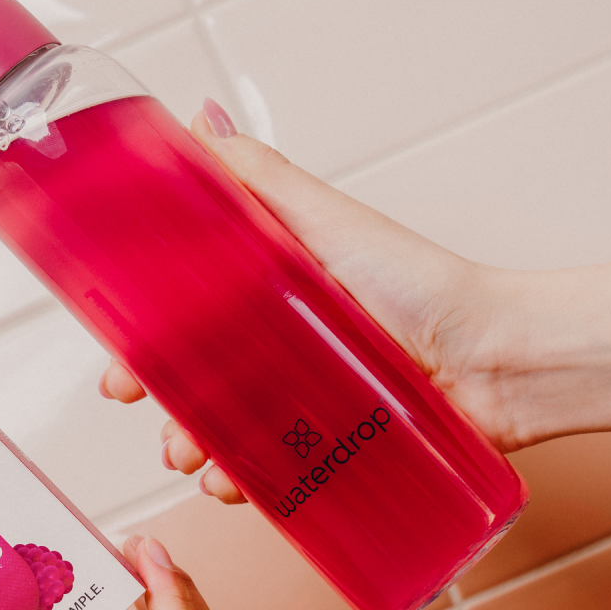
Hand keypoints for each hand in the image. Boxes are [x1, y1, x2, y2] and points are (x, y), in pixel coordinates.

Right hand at [100, 99, 610, 498]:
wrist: (494, 362)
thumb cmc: (422, 286)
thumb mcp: (327, 220)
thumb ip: (257, 177)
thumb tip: (197, 122)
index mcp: (269, 293)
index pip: (186, 318)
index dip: (143, 340)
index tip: (117, 359)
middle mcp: (280, 349)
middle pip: (195, 379)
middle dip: (158, 398)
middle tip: (137, 404)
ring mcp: (303, 404)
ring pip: (223, 432)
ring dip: (191, 446)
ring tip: (191, 456)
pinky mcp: (329, 452)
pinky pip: (270, 474)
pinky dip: (241, 484)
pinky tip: (233, 486)